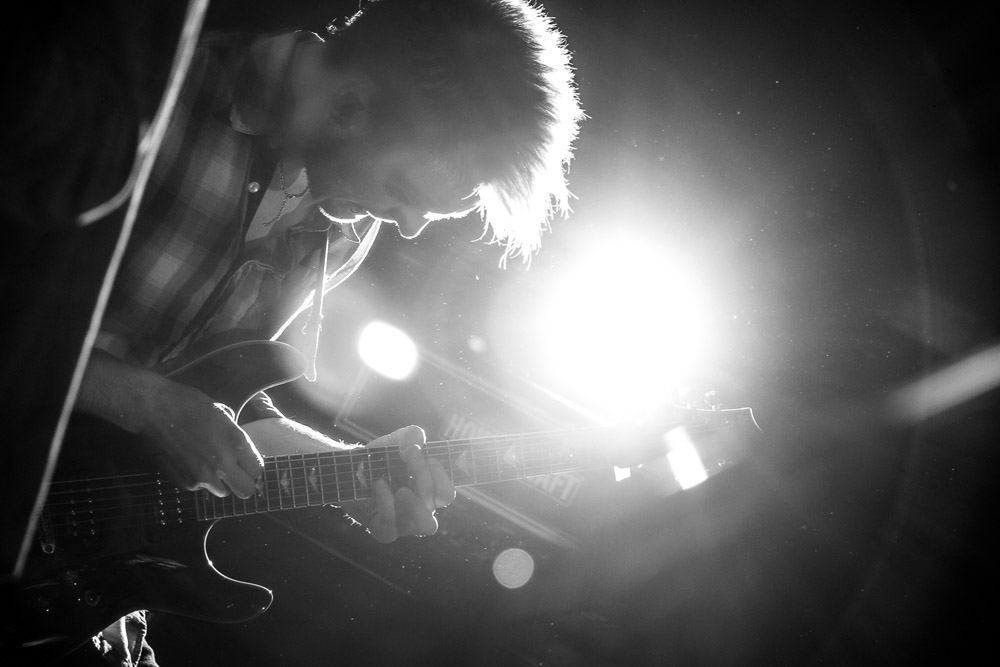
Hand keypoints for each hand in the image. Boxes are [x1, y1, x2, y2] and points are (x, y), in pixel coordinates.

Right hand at [141, 382, 263, 498]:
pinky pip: (199, 488)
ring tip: (208, 465)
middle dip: (242, 482)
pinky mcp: (184, 483)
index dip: (252, 467)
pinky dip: (197, 480)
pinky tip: (188, 462)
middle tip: (233, 473)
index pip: (257, 470)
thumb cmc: (188, 404)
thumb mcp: (221, 413)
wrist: (153, 410)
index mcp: (236, 442)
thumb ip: (233, 434)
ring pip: (222, 492)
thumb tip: (238, 447)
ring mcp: (202, 477)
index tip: (245, 464)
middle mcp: (223, 464)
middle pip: (245, 491)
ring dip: (219, 482)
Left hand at [342, 425, 454, 542]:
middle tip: (409, 454)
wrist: (348, 471)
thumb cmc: (378, 460)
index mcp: (428, 492)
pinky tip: (379, 485)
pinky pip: (391, 526)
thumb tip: (417, 440)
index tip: (427, 455)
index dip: (441, 475)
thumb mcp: (394, 442)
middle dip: (424, 474)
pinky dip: (386, 503)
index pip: (447, 493)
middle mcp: (421, 509)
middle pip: (437, 501)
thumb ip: (409, 435)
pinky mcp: (383, 530)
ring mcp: (404, 523)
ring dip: (416, 504)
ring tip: (401, 488)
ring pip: (426, 525)